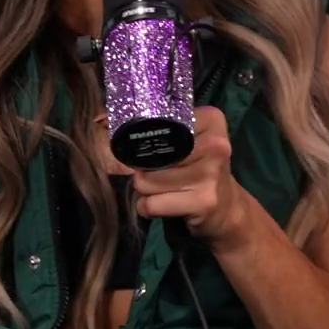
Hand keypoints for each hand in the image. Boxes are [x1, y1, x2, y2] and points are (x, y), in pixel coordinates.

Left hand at [123, 106, 252, 243]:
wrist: (228, 209)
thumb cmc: (199, 168)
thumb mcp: (185, 141)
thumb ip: (151, 128)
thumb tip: (100, 120)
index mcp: (211, 120)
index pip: (158, 123)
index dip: (142, 137)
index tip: (143, 146)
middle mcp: (215, 144)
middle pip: (149, 156)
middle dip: (143, 169)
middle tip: (159, 174)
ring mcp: (211, 174)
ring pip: (146, 182)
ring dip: (145, 190)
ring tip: (162, 190)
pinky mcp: (203, 202)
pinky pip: (151, 205)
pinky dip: (148, 208)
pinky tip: (164, 205)